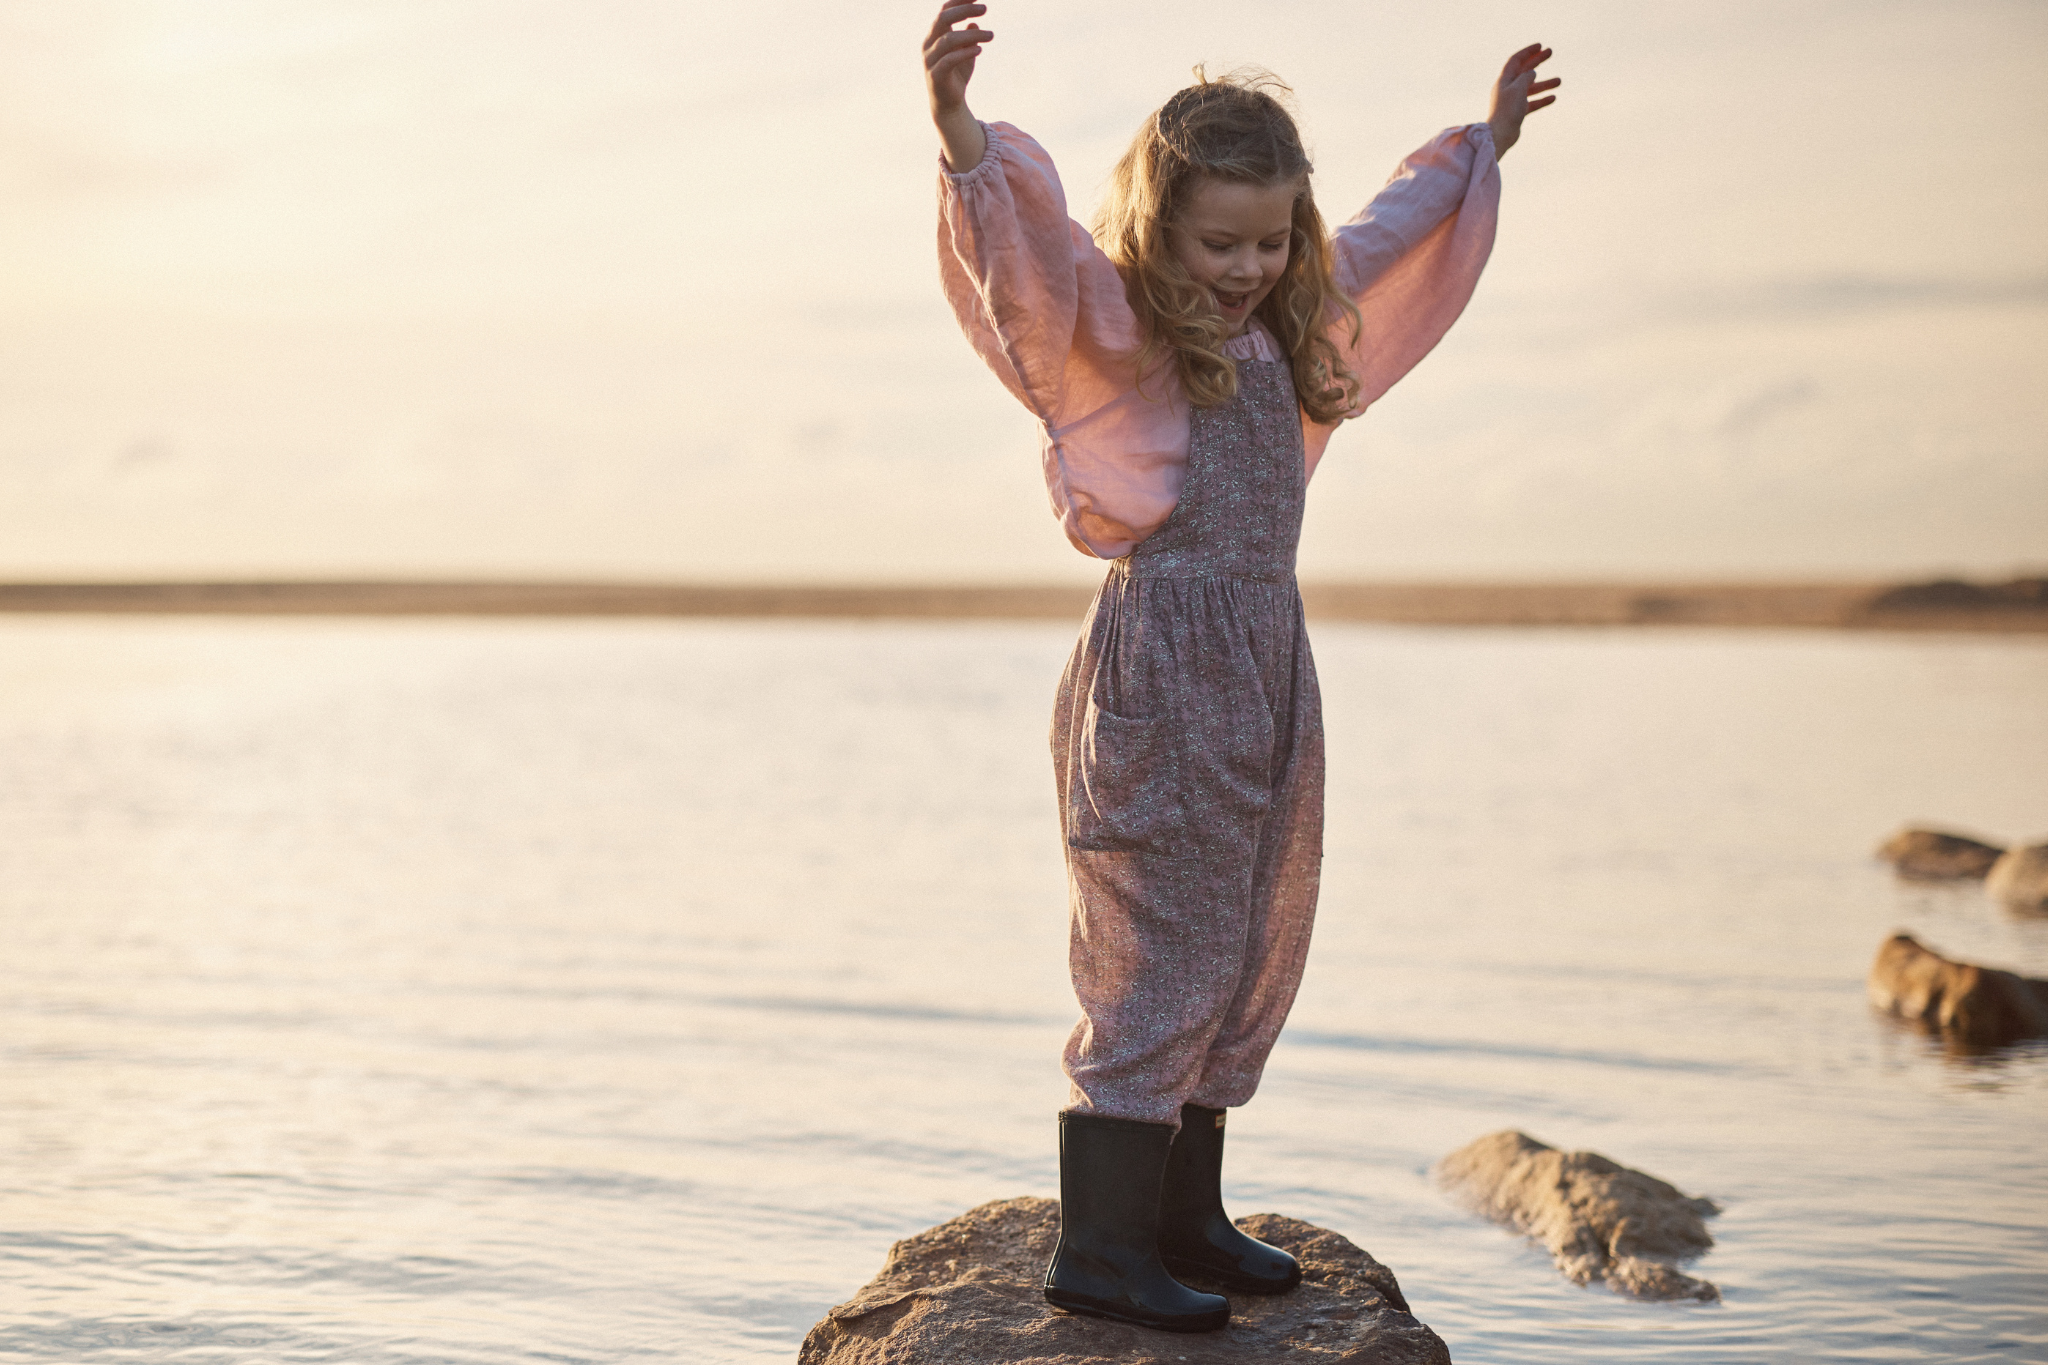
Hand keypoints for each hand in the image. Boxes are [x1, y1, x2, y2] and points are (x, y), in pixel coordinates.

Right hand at [924, 0, 993, 171]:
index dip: (960, 2)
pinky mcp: (936, 76)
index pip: (944, 11)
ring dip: (971, 35)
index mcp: (934, 35)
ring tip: (991, 35)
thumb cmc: (957, 75)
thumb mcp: (966, 52)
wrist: (949, 104)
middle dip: (964, 10)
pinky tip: (979, 50)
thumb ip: (969, 37)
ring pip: (948, 39)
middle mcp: (929, 44)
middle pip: (943, 19)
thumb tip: (975, 23)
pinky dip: (964, 53)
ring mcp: (930, 60)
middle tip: (985, 8)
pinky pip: (949, 60)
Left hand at [1487, 43, 1559, 156]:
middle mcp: (1507, 88)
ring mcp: (1512, 101)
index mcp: (1504, 80)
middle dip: (1537, 61)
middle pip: (1523, 70)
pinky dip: (1542, 99)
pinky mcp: (1517, 112)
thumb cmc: (1507, 111)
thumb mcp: (1518, 89)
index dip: (1528, 52)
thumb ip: (1526, 77)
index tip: (1540, 46)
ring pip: (1530, 88)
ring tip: (1559, 81)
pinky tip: (1553, 97)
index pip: (1515, 60)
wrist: (1500, 135)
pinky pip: (1531, 103)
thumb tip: (1532, 72)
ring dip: (1544, 83)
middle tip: (1551, 52)